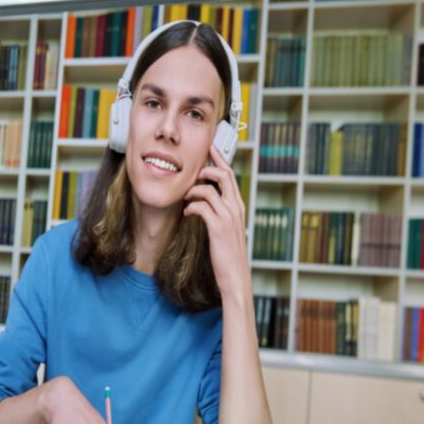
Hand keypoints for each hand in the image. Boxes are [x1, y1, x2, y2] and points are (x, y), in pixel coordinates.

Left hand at [184, 155, 251, 298]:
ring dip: (193, 189)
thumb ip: (219, 214)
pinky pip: (202, 206)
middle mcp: (236, 207)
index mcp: (238, 206)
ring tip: (186, 196)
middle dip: (208, 164)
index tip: (210, 147)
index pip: (230, 175)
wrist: (235, 276)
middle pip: (224, 174)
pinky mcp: (218, 227)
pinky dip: (191, 206)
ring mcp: (229, 216)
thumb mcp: (226, 230)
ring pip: (210, 188)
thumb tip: (206, 204)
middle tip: (194, 164)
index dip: (220, 159)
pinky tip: (187, 213)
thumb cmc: (228, 254)